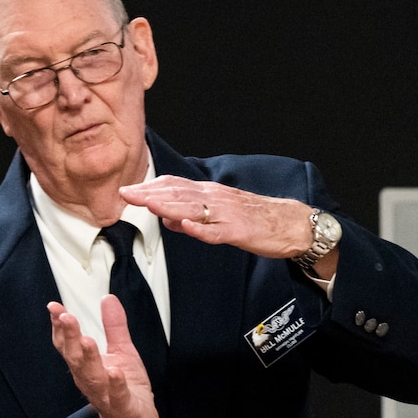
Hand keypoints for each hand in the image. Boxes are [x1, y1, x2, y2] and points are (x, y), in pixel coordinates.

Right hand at [48, 297, 158, 417]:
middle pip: (75, 357)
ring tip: (86, 340)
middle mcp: (89, 380)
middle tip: (66, 317)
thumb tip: (108, 298)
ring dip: (87, 359)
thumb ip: (114, 327)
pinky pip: (117, 396)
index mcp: (85, 366)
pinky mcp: (123, 407)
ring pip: (92, 376)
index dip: (60, 326)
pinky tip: (115, 372)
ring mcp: (104, 395)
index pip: (67, 344)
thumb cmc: (126, 388)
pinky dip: (115, 384)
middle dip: (69, 337)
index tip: (54, 307)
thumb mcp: (122, 352)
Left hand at [119, 176, 338, 278]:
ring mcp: (227, 215)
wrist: (291, 223)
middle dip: (151, 194)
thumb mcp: (221, 214)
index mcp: (211, 193)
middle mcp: (216, 199)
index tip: (128, 189)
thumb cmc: (256, 218)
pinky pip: (217, 231)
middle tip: (127, 194)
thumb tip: (168, 218)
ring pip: (194, 209)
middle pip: (178, 194)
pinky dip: (200, 229)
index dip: (150, 187)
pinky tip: (185, 226)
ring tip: (147, 204)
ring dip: (169, 206)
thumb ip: (194, 215)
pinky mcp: (240, 232)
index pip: (175, 186)